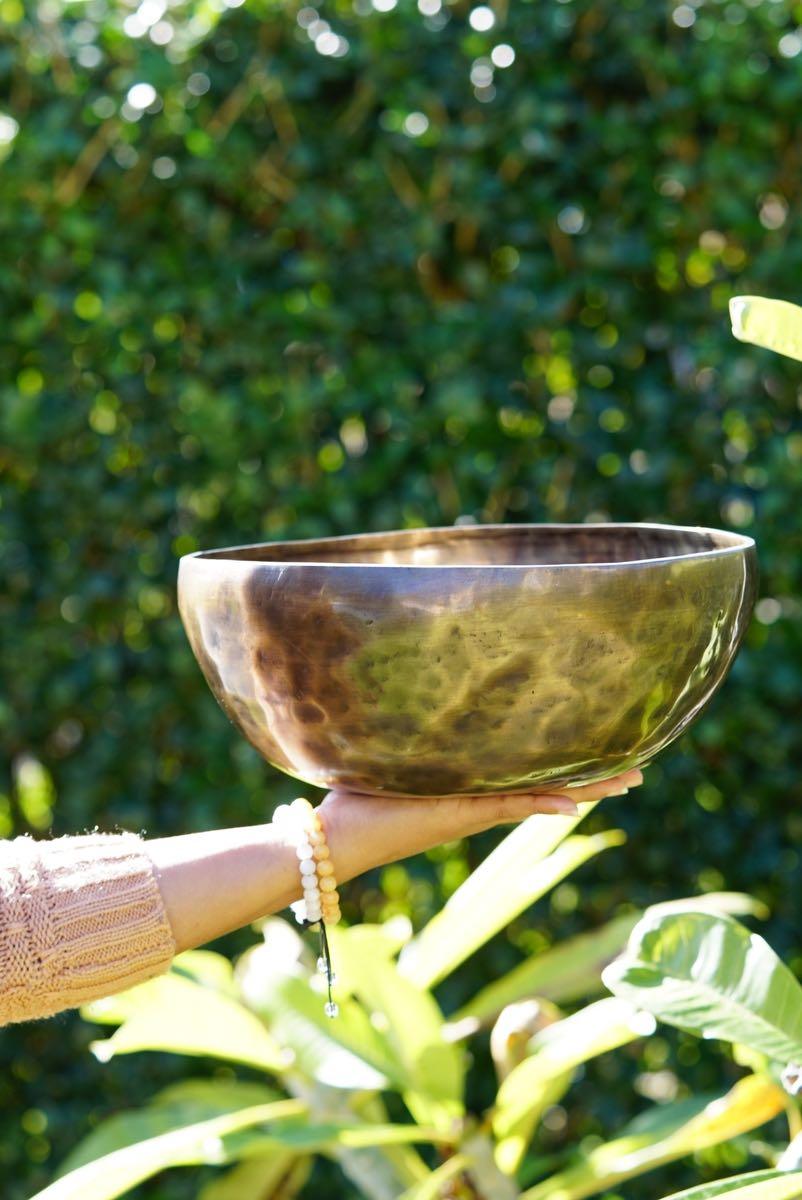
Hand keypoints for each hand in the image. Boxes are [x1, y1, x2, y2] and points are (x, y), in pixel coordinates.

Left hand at [149, 768, 642, 952]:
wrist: (332, 839)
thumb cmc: (352, 796)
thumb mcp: (389, 752)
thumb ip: (405, 727)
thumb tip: (405, 682)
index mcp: (469, 787)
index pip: (530, 772)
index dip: (567, 762)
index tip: (601, 746)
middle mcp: (480, 800)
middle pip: (552, 785)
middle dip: (594, 776)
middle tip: (638, 766)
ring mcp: (474, 810)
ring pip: (545, 795)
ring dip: (586, 787)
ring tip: (628, 779)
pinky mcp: (459, 814)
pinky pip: (513, 806)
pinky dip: (544, 802)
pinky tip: (576, 802)